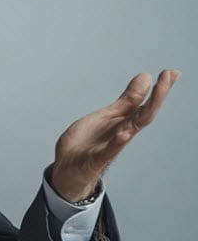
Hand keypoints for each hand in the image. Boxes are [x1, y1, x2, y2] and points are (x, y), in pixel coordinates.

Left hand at [50, 69, 180, 201]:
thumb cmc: (87, 143)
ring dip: (144, 113)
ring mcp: (110, 147)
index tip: (172, 72)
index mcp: (122, 122)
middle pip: (144, 114)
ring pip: (131, 130)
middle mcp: (121, 134)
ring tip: (155, 94)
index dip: (158, 89)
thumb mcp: (106, 116)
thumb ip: (126, 101)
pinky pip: (109, 151)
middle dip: (157, 96)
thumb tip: (145, 78)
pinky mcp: (96, 160)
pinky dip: (117, 143)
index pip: (145, 104)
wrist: (68, 168)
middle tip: (169, 76)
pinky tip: (125, 134)